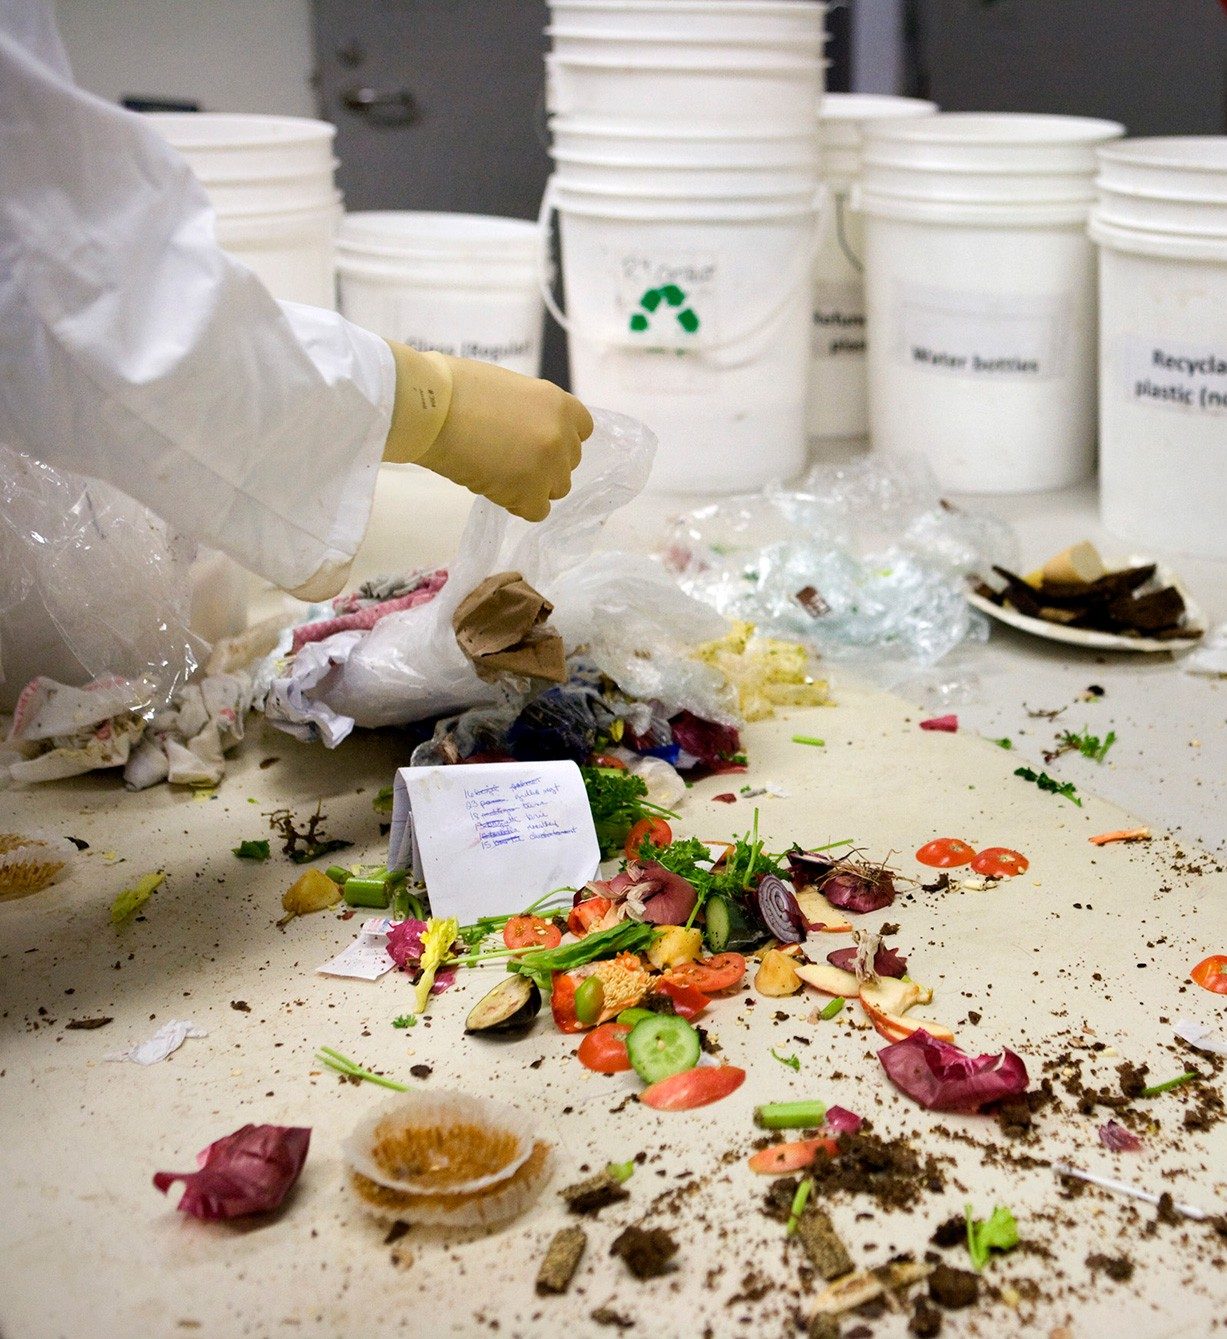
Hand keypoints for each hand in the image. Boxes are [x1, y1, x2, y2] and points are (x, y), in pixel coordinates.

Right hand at [418, 356, 592, 521]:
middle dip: (543, 465)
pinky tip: (493, 488)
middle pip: (568, 464)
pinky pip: (536, 511)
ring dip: (531, 487)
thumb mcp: (509, 390)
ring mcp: (548, 465)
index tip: (536, 444)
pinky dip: (517, 504)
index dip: (559, 441)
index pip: (582, 432)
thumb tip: (529, 435)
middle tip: (509, 461)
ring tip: (498, 475)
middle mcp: (562, 434)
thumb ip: (530, 413)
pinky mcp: (529, 491)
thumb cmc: (455, 389)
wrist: (429, 407)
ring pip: (556, 490)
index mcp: (559, 404)